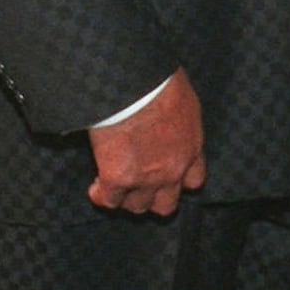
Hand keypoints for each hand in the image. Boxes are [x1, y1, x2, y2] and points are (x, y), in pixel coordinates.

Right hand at [86, 68, 204, 215]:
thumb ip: (179, 120)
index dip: (178, 181)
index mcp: (192, 147)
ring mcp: (147, 178)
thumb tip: (169, 117)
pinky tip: (95, 187)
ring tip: (114, 185)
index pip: (194, 181)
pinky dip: (100, 195)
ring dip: (125, 198)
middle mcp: (173, 169)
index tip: (166, 175)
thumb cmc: (159, 82)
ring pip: (137, 206)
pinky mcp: (119, 179)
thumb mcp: (183, 101)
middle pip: (166, 204)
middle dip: (152, 198)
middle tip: (137, 184)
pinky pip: (108, 200)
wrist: (135, 86)